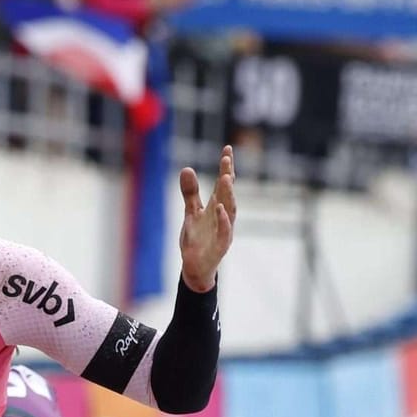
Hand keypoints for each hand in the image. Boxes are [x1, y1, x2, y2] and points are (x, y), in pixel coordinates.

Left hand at [178, 145, 236, 293]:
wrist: (195, 268)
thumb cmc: (197, 239)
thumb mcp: (191, 213)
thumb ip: (190, 192)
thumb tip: (186, 168)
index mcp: (216, 206)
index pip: (223, 184)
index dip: (226, 167)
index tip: (227, 149)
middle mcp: (223, 216)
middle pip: (228, 193)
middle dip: (227, 176)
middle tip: (226, 158)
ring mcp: (223, 231)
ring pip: (230, 210)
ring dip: (228, 194)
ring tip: (226, 177)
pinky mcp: (220, 246)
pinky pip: (224, 232)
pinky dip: (223, 220)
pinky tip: (221, 208)